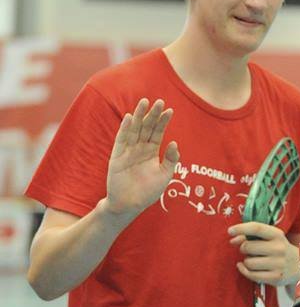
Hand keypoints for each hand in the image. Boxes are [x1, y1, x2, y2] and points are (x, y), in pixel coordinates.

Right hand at [104, 98, 179, 217]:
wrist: (130, 204)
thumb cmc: (148, 191)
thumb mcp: (165, 175)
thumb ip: (171, 160)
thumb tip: (174, 143)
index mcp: (151, 152)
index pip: (158, 133)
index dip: (163, 122)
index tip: (170, 110)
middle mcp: (140, 148)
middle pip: (147, 128)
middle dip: (153, 115)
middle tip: (159, 101)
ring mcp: (128, 151)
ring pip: (135, 130)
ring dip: (139, 116)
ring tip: (145, 102)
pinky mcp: (117, 157)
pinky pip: (122, 140)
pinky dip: (126, 129)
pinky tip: (131, 118)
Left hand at [228, 222, 299, 285]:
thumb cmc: (279, 249)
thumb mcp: (271, 238)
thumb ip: (252, 236)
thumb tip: (233, 240)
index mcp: (278, 235)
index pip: (257, 228)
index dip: (241, 228)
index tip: (230, 231)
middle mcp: (279, 248)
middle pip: (248, 247)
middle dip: (243, 248)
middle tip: (249, 250)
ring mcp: (278, 264)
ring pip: (248, 262)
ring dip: (246, 261)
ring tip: (254, 260)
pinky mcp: (275, 278)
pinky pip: (251, 274)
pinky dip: (244, 270)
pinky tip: (246, 267)